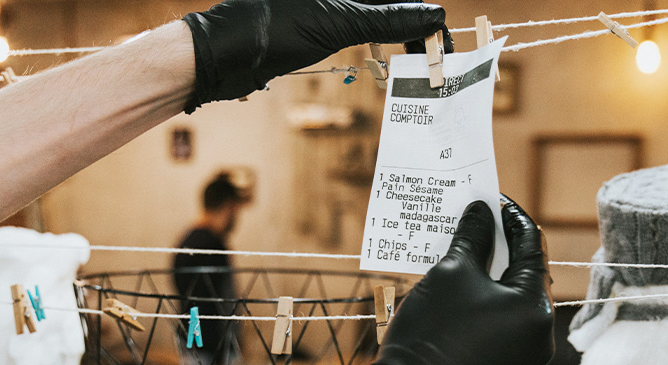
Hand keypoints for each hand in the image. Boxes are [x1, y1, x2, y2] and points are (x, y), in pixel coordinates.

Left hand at [182, 0, 447, 112]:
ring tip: (419, 56)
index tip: (441, 35)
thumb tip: (431, 14)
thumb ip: (388, 16)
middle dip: (414, 23)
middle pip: (389, 3)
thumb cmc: (272, 29)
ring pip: (375, 13)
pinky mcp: (318, 19)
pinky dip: (379, 40)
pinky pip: (359, 25)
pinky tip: (393, 54)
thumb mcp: (338, 21)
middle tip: (436, 51)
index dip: (422, 11)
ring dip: (400, 33)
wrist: (226, 53)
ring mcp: (328, 4)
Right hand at [368, 197, 554, 364]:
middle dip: (501, 247)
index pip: (532, 247)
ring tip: (465, 252)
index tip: (493, 201)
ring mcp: (525, 355)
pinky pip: (503, 324)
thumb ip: (472, 237)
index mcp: (535, 306)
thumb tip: (481, 212)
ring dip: (492, 275)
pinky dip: (487, 302)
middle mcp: (540, 332)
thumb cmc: (433, 333)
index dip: (512, 219)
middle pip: (525, 275)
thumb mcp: (452, 273)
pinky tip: (463, 289)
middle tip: (477, 223)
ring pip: (513, 301)